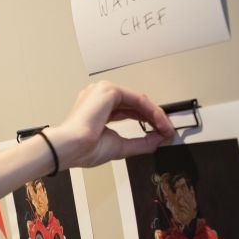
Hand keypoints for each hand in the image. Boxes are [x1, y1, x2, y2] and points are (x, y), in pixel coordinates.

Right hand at [49, 81, 174, 168]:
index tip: (160, 133)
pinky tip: (160, 123)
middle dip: (154, 118)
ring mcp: (103, 91)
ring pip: (139, 101)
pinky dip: (152, 112)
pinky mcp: (109, 90)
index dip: (146, 122)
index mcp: (97, 109)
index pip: (129, 111)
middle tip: (167, 132)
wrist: (70, 147)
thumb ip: (141, 142)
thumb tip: (159, 140)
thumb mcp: (120, 146)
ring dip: (156, 115)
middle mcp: (99, 97)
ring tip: (166, 129)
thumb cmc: (82, 149)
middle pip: (135, 104)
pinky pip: (138, 99)